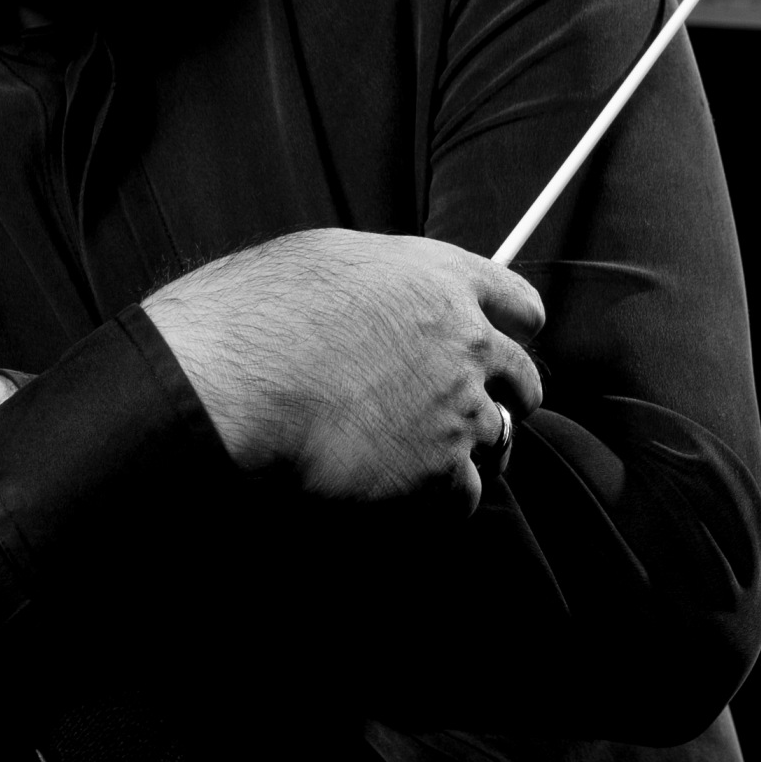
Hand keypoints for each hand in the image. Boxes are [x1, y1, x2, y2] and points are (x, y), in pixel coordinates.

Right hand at [143, 229, 543, 510]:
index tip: (507, 342)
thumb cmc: (258, 313)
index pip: (519, 304)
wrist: (236, 382)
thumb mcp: (325, 260)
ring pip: (498, 440)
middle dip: (505, 396)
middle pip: (524, 379)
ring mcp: (457, 409)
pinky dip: (443, 501)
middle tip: (476, 411)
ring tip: (434, 460)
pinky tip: (413, 497)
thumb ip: (381, 281)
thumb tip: (384, 297)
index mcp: (442, 279)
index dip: (514, 328)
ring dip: (471, 451)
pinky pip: (464, 496)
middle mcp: (466, 342)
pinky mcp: (436, 471)